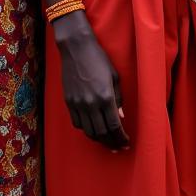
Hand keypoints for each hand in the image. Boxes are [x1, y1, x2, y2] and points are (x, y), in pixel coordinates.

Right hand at [53, 12, 129, 149]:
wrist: (76, 49)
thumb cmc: (99, 59)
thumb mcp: (114, 77)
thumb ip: (118, 99)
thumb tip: (120, 117)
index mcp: (105, 97)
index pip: (114, 126)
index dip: (121, 138)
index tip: (126, 143)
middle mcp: (90, 104)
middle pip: (101, 133)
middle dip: (111, 142)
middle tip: (118, 146)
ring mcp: (77, 104)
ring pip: (88, 131)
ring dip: (99, 139)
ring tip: (107, 141)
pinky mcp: (68, 102)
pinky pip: (77, 123)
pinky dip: (86, 130)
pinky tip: (93, 129)